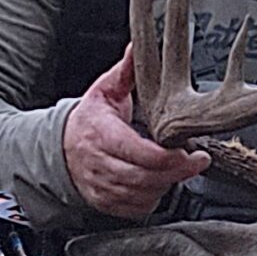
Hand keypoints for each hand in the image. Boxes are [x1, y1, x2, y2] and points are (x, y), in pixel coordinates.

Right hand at [65, 48, 209, 218]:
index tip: (194, 153)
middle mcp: (99, 164)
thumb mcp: (105, 90)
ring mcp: (100, 186)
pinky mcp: (104, 203)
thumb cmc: (89, 119)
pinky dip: (152, 198)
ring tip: (177, 168)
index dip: (170, 158)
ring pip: (142, 195)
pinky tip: (159, 182)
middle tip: (197, 162)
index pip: (139, 152)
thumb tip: (138, 46)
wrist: (60, 147)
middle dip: (176, 172)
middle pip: (144, 178)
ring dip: (166, 185)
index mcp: (101, 134)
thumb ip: (126, 71)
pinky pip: (135, 209)